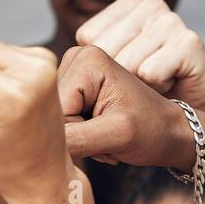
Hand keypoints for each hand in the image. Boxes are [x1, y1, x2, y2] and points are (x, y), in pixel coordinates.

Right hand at [58, 45, 194, 169]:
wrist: (170, 132)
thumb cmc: (152, 130)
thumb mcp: (114, 136)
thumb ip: (74, 139)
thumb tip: (34, 146)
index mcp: (86, 59)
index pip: (54, 109)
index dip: (75, 132)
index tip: (107, 134)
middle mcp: (75, 58)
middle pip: (51, 113)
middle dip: (76, 135)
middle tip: (107, 137)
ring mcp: (73, 73)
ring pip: (54, 121)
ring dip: (79, 138)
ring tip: (106, 135)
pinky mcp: (73, 88)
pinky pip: (59, 122)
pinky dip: (79, 136)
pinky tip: (101, 133)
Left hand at [76, 0, 204, 116]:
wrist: (190, 121)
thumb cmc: (140, 102)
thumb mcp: (104, 79)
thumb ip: (77, 69)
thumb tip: (41, 82)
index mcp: (123, 8)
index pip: (85, 40)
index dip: (94, 73)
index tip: (115, 82)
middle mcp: (147, 6)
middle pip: (104, 51)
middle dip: (114, 83)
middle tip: (134, 90)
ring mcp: (170, 20)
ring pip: (126, 65)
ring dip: (135, 89)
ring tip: (151, 88)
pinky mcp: (188, 41)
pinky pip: (151, 72)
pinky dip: (156, 90)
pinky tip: (167, 87)